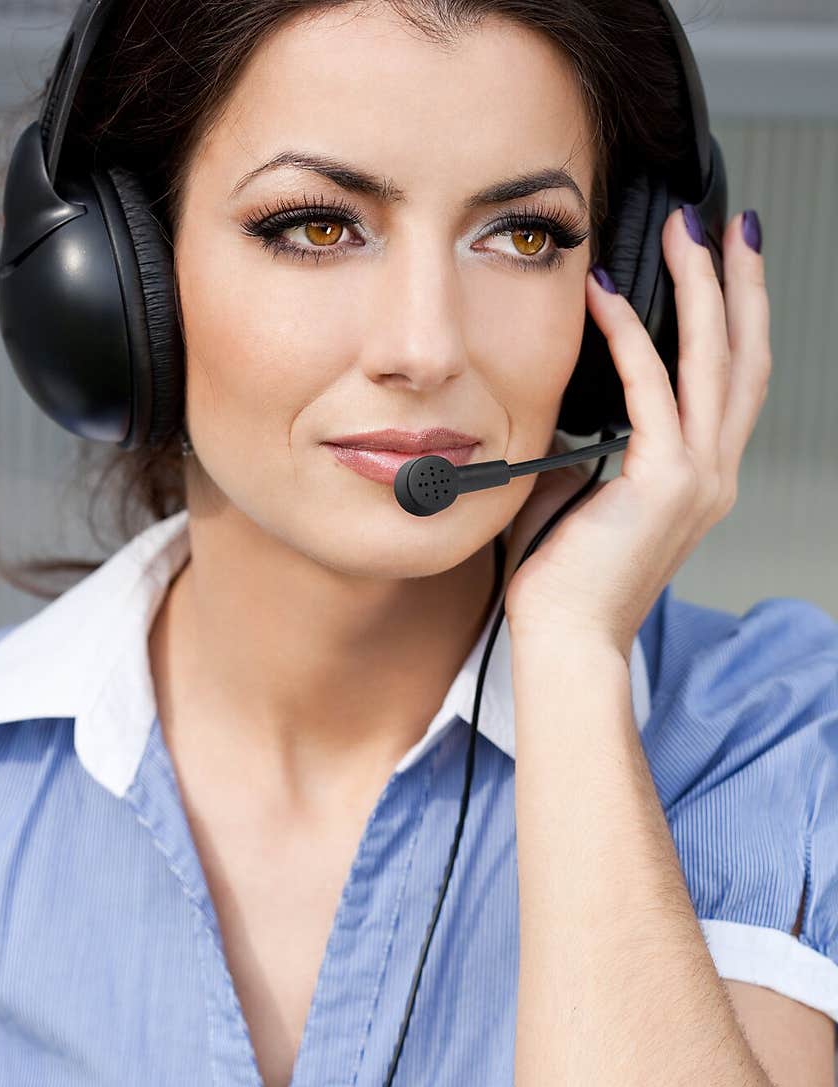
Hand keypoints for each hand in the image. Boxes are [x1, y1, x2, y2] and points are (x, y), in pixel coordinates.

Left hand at [502, 207, 770, 663]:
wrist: (566, 640)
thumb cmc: (565, 581)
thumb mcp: (582, 495)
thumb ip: (588, 446)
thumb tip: (569, 408)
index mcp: (699, 479)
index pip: (730, 382)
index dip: (733, 319)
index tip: (721, 265)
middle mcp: (712, 475)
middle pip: (743, 357)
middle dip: (737, 283)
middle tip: (725, 224)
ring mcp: (697, 479)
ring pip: (714, 361)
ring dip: (702, 288)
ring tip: (687, 232)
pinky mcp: (663, 483)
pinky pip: (652, 390)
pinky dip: (630, 335)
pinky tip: (609, 293)